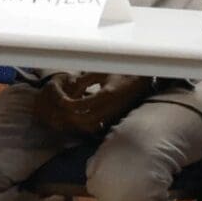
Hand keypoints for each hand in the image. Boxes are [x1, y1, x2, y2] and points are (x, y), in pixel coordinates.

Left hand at [33, 72, 153, 135]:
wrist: (141, 82)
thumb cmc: (120, 73)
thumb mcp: (101, 72)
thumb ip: (85, 81)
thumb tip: (70, 89)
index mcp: (106, 95)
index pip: (82, 106)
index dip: (68, 105)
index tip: (60, 101)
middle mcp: (110, 108)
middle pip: (85, 121)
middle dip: (70, 119)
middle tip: (60, 113)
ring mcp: (112, 116)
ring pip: (90, 127)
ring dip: (77, 125)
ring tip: (66, 118)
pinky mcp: (113, 119)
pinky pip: (96, 127)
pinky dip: (85, 126)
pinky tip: (78, 119)